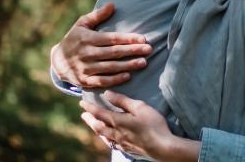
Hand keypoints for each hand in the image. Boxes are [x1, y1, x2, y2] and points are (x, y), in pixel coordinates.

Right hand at [50, 3, 152, 87]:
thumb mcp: (82, 24)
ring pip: (110, 67)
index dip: (128, 38)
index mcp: (87, 38)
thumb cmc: (74, 39)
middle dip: (132, 51)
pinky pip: (102, 81)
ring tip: (143, 63)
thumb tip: (112, 4)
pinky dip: (115, 79)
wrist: (57, 61)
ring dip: (128, 65)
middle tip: (149, 49)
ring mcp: (85, 68)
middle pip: (114, 52)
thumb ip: (97, 15)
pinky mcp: (85, 81)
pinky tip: (128, 76)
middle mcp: (87, 53)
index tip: (143, 38)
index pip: (112, 38)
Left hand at [79, 91, 198, 160]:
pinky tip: (110, 140)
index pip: (99, 113)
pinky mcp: (128, 150)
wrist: (162, 148)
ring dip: (97, 130)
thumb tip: (107, 94)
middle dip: (90, 120)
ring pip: (104, 137)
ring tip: (93, 126)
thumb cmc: (153, 125)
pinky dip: (107, 139)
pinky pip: (112, 144)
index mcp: (118, 122)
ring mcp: (122, 144)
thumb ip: (122, 100)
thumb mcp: (140, 107)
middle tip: (83, 115)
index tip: (82, 103)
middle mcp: (116, 134)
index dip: (90, 107)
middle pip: (98, 126)